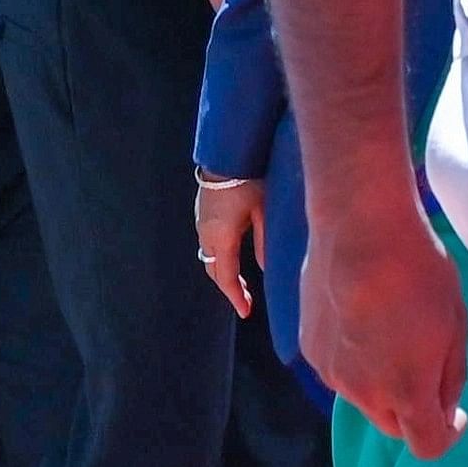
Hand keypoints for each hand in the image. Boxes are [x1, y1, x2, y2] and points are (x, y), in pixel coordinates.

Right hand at [193, 176, 264, 318]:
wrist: (227, 153)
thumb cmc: (251, 179)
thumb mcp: (264, 210)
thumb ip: (264, 241)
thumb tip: (266, 269)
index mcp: (221, 236)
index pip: (226, 276)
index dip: (236, 296)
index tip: (245, 313)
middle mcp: (206, 233)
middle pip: (214, 270)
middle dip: (229, 288)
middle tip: (246, 302)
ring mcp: (201, 223)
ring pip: (209, 258)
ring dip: (223, 273)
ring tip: (242, 285)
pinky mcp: (202, 214)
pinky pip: (209, 244)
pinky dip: (220, 257)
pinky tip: (234, 258)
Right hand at [306, 188, 467, 458]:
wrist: (361, 231)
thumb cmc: (420, 274)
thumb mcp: (455, 325)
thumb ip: (450, 376)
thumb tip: (444, 408)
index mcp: (406, 390)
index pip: (428, 446)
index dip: (449, 436)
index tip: (457, 417)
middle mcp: (363, 392)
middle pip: (394, 425)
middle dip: (414, 410)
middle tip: (430, 368)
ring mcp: (330, 373)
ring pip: (364, 397)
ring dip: (384, 383)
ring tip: (396, 332)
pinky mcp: (309, 350)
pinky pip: (340, 370)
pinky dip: (357, 359)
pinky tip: (366, 319)